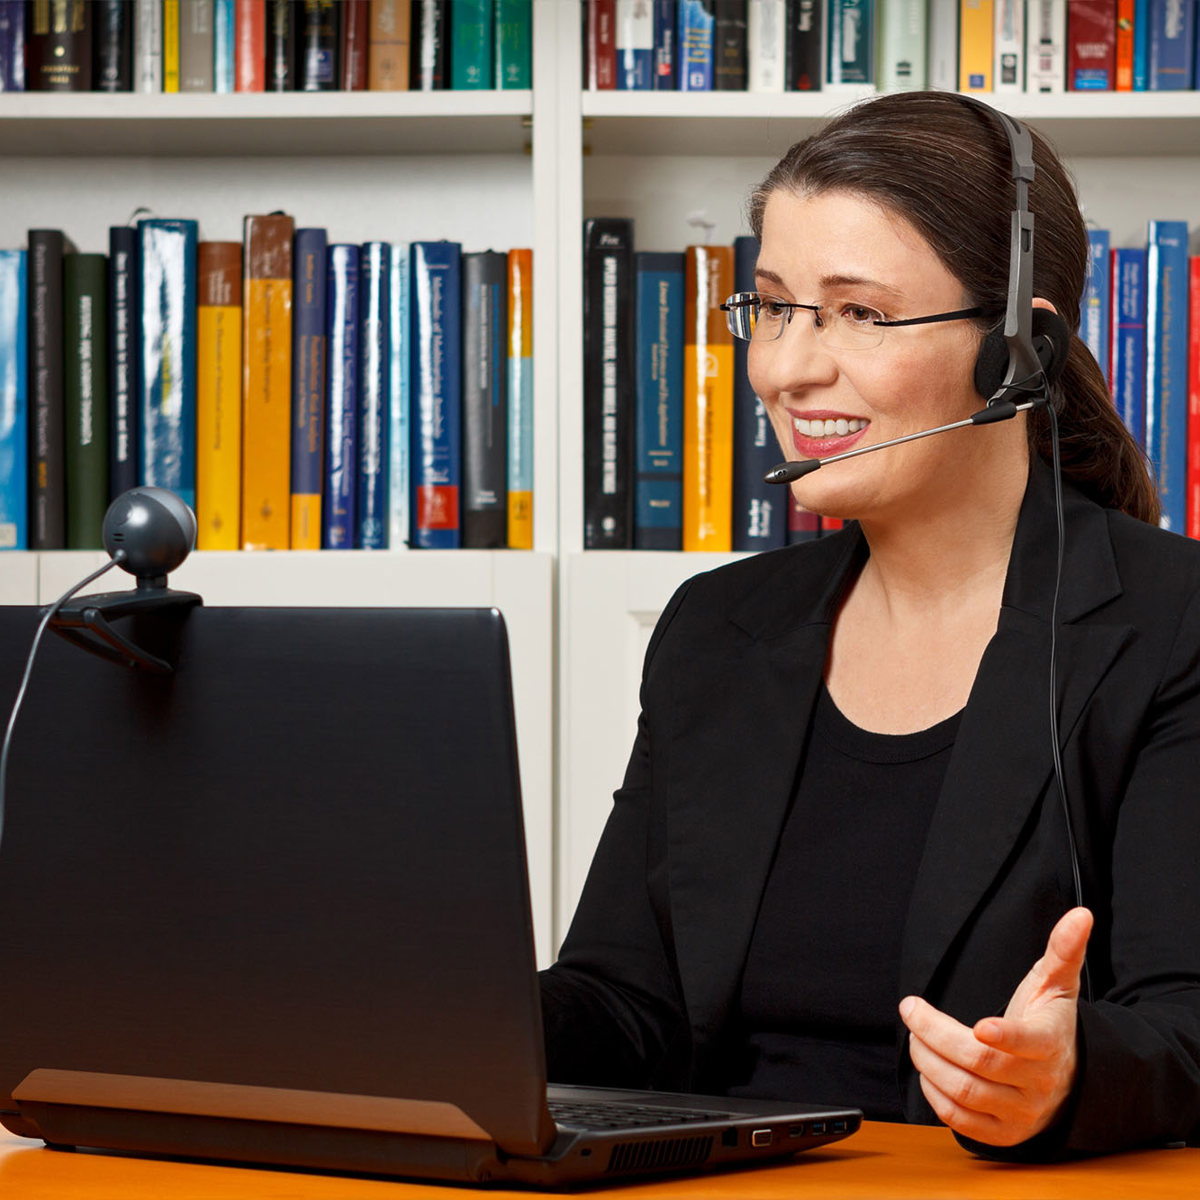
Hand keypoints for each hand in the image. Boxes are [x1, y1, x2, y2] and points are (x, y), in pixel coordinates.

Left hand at [898, 906, 1092, 1146]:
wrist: (1067, 1078)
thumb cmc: (1050, 1022)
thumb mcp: (1057, 985)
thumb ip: (1063, 950)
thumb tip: (1081, 914)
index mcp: (1050, 1043)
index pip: (1028, 1042)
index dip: (1004, 1036)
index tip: (979, 1025)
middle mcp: (1038, 1082)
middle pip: (979, 1064)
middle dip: (935, 1034)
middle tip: (911, 1010)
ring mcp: (1021, 1112)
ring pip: (965, 1092)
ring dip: (928, 1062)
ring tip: (914, 1036)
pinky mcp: (1004, 1133)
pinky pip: (961, 1121)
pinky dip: (935, 1095)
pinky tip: (927, 1070)